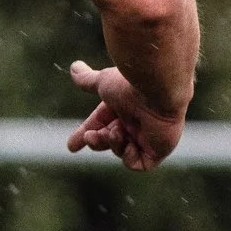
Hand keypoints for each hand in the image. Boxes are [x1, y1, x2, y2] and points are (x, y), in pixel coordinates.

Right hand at [65, 59, 183, 170]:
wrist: (156, 88)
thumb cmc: (130, 84)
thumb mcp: (103, 82)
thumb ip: (87, 79)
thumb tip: (74, 67)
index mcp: (122, 107)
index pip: (100, 124)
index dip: (85, 134)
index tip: (71, 146)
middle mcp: (135, 122)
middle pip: (109, 139)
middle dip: (96, 140)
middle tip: (90, 136)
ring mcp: (148, 137)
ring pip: (121, 151)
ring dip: (112, 143)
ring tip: (116, 130)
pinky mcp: (159, 150)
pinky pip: (140, 164)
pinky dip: (129, 156)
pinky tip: (129, 142)